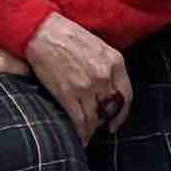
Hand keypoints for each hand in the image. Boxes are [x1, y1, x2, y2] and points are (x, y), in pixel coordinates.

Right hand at [21, 11, 129, 137]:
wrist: (44, 32)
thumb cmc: (69, 36)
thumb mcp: (99, 46)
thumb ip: (107, 66)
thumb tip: (108, 88)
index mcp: (115, 62)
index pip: (126, 95)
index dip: (122, 113)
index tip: (115, 121)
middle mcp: (104, 76)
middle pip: (109, 109)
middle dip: (103, 121)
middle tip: (97, 127)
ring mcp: (86, 86)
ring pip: (94, 118)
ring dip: (90, 130)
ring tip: (86, 135)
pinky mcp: (67, 93)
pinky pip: (78, 120)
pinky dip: (79, 133)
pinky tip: (79, 138)